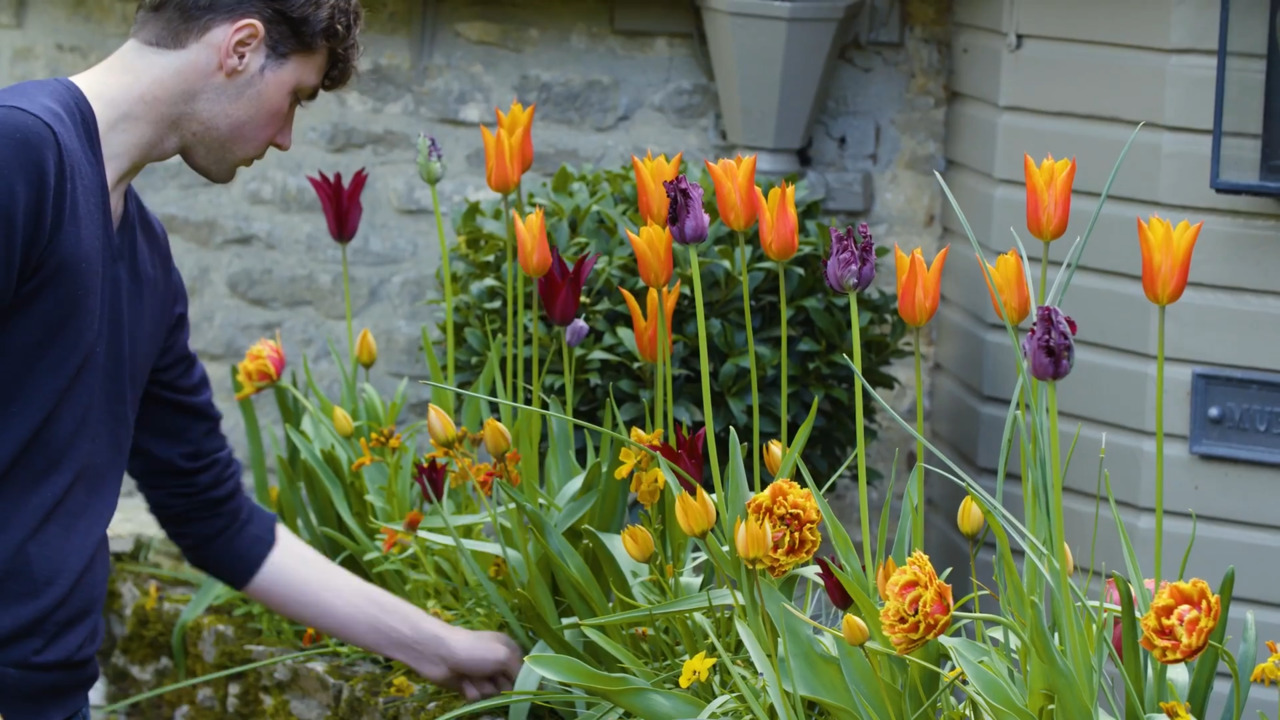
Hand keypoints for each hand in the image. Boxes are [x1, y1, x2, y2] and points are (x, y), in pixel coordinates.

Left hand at [410, 625, 524, 701]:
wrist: (438, 654)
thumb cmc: (474, 650)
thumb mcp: (503, 656)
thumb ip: (519, 671)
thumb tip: (526, 686)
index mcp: (508, 649)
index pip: (524, 669)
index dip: (522, 679)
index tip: (519, 685)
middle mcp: (497, 661)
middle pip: (509, 685)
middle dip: (500, 685)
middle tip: (492, 678)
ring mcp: (482, 674)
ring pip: (492, 693)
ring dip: (483, 688)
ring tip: (472, 677)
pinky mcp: (469, 684)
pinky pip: (478, 696)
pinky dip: (471, 691)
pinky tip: (463, 682)